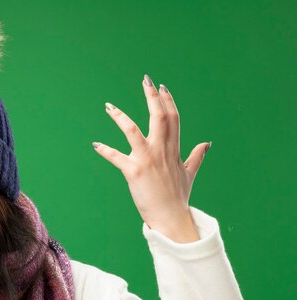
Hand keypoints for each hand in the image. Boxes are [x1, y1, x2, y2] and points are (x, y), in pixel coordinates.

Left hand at [92, 75, 209, 241]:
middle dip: (152, 97)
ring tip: (108, 106)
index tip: (162, 87)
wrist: (171, 218)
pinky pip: (116, 157)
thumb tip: (207, 143)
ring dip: (119, 117)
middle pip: (158, 117)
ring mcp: (148, 160)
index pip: (173, 118)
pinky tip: (95, 144)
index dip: (168, 101)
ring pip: (133, 131)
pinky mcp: (134, 172)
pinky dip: (105, 150)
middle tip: (146, 80)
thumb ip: (196, 156)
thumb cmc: (178, 197)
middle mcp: (162, 151)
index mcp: (174, 150)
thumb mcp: (189, 174)